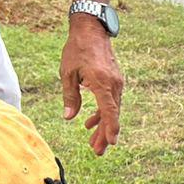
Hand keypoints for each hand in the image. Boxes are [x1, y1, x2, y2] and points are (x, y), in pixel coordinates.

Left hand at [61, 17, 123, 154]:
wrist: (91, 30)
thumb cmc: (77, 49)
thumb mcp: (68, 73)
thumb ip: (70, 96)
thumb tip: (69, 117)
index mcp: (102, 83)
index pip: (109, 111)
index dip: (110, 128)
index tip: (111, 143)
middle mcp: (114, 84)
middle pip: (112, 115)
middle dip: (105, 135)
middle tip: (97, 152)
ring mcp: (116, 83)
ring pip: (112, 110)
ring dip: (103, 127)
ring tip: (93, 143)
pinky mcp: (114, 81)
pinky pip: (110, 102)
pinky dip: (102, 114)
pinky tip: (89, 123)